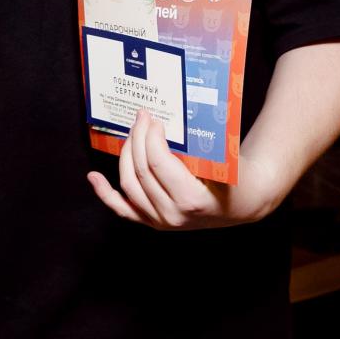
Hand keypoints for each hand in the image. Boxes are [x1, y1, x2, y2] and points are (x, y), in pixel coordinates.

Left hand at [87, 110, 286, 230]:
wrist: (245, 202)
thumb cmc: (237, 176)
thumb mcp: (224, 160)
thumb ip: (198, 145)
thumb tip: (167, 116)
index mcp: (191, 199)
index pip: (157, 163)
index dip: (150, 137)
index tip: (154, 119)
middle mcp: (173, 215)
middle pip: (140, 171)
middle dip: (138, 138)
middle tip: (142, 117)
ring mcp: (161, 222)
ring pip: (129, 185)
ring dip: (125, 155)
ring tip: (130, 133)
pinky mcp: (154, 222)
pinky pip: (123, 209)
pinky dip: (105, 194)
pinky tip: (93, 177)